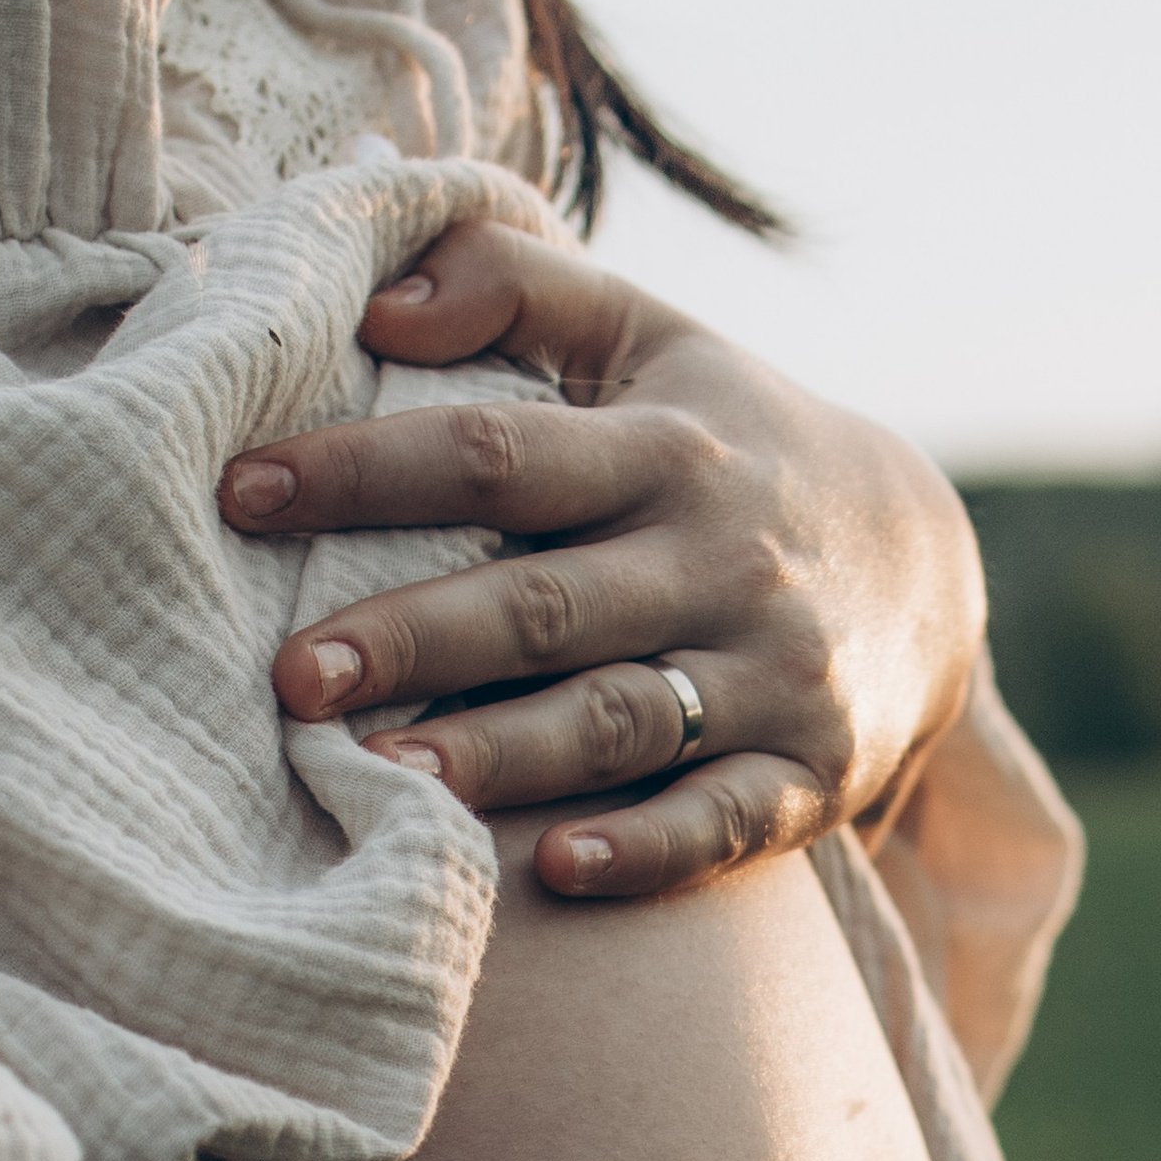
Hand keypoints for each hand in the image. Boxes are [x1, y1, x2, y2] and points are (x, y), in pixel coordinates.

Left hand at [217, 219, 986, 898]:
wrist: (923, 572)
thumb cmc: (729, 447)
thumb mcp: (652, 339)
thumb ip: (520, 288)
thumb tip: (379, 296)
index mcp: (664, 447)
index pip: (491, 450)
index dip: (362, 469)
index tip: (237, 491)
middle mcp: (720, 559)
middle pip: (543, 601)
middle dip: (413, 639)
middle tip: (288, 678)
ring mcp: (770, 674)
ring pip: (617, 719)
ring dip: (499, 756)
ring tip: (379, 781)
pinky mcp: (807, 776)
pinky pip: (720, 822)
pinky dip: (644, 852)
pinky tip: (554, 872)